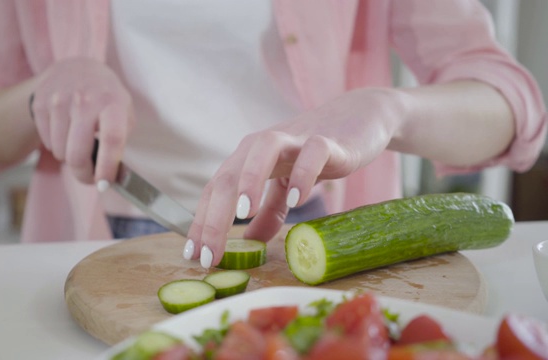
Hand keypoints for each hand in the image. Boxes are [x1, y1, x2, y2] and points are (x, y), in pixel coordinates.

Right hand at [30, 57, 133, 183]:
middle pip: (78, 153)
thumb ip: (122, 141)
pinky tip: (65, 132)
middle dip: (83, 174)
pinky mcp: (41, 103)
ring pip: (60, 152)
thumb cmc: (106, 97)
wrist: (77, 68)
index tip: (104, 183)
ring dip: (69, 157)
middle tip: (89, 177)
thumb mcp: (124, 111)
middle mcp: (85, 99)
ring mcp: (59, 100)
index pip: (112, 139)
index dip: (107, 166)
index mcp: (112, 102)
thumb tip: (117, 176)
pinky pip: (47, 143)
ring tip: (78, 144)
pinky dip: (56, 146)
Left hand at [184, 88, 405, 267]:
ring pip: (262, 151)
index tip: (193, 256)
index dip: (201, 223)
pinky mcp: (327, 140)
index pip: (215, 190)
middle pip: (229, 176)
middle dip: (215, 217)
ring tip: (243, 213)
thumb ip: (269, 213)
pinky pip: (312, 154)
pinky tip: (297, 199)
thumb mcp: (287, 186)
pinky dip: (302, 174)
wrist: (359, 118)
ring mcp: (294, 140)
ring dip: (248, 180)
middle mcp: (262, 146)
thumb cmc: (316, 155)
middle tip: (210, 253)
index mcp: (247, 159)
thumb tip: (250, 243)